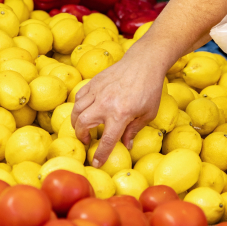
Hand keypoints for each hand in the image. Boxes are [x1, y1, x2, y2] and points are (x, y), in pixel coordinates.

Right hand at [71, 49, 165, 166]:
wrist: (144, 62)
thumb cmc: (150, 89)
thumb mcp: (148, 114)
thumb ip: (134, 130)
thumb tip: (125, 145)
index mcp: (120, 114)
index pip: (107, 140)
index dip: (100, 154)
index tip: (96, 163)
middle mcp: (105, 104)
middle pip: (82, 125)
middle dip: (81, 137)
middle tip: (87, 141)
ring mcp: (97, 91)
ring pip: (76, 110)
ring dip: (76, 123)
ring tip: (82, 128)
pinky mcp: (94, 82)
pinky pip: (79, 97)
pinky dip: (78, 106)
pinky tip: (85, 110)